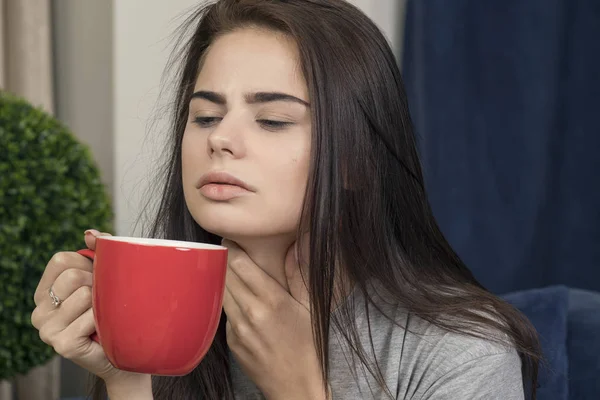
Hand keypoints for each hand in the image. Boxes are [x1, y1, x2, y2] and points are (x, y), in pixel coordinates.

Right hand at [31, 229, 150, 391]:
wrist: (128, 350)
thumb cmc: (115, 310)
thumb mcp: (106, 275)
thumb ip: (99, 251)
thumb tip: (89, 234)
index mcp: (45, 291)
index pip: (62, 259)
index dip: (87, 264)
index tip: (97, 279)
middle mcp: (39, 311)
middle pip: (73, 276)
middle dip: (98, 284)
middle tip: (103, 301)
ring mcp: (46, 330)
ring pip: (84, 295)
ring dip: (103, 303)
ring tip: (104, 317)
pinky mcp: (62, 344)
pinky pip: (90, 316)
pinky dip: (104, 320)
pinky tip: (103, 331)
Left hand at [222, 238, 327, 399]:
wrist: (295, 385)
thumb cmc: (307, 345)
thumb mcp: (311, 307)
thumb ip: (300, 274)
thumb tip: (298, 245)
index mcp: (273, 300)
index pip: (240, 263)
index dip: (232, 247)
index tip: (232, 239)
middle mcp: (252, 312)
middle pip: (225, 274)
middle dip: (223, 258)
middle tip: (224, 247)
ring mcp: (238, 328)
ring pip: (220, 291)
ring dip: (220, 277)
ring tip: (223, 267)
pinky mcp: (230, 341)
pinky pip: (223, 312)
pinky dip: (226, 300)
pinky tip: (233, 296)